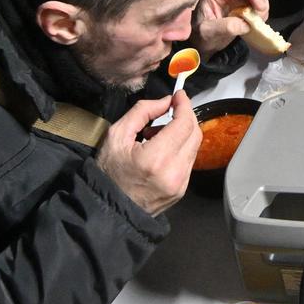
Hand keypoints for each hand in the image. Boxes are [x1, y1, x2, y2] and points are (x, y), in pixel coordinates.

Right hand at [97, 91, 198, 215]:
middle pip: (194, 134)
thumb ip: (143, 111)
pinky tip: (161, 149)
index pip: (183, 124)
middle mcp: (173, 173)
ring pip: (194, 147)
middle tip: (171, 109)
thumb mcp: (117, 135)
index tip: (179, 95)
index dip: (184, 105)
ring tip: (158, 132)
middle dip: (186, 116)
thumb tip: (167, 101)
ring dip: (182, 133)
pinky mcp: (181, 191)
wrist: (109, 208)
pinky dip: (180, 148)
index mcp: (155, 158)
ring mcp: (180, 184)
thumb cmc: (108, 171)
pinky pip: (188, 161)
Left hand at [192, 0, 269, 55]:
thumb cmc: (201, 35)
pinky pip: (258, 0)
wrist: (202, 42)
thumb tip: (245, 24)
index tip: (260, 8)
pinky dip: (261, 9)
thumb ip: (224, 27)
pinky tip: (257, 20)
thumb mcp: (208, 32)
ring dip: (262, 3)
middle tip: (260, 15)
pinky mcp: (243, 2)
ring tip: (258, 19)